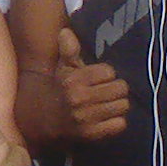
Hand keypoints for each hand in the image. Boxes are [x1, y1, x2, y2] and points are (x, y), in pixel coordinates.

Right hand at [55, 26, 129, 140]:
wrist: (43, 123)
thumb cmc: (59, 92)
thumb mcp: (62, 70)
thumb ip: (68, 51)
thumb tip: (66, 31)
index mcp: (73, 80)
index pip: (109, 71)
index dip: (106, 75)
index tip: (99, 80)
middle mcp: (79, 98)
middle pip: (120, 88)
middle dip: (115, 89)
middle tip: (107, 93)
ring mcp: (86, 117)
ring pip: (123, 105)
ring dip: (117, 105)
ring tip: (107, 105)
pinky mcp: (91, 134)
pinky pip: (120, 124)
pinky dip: (116, 122)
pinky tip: (107, 119)